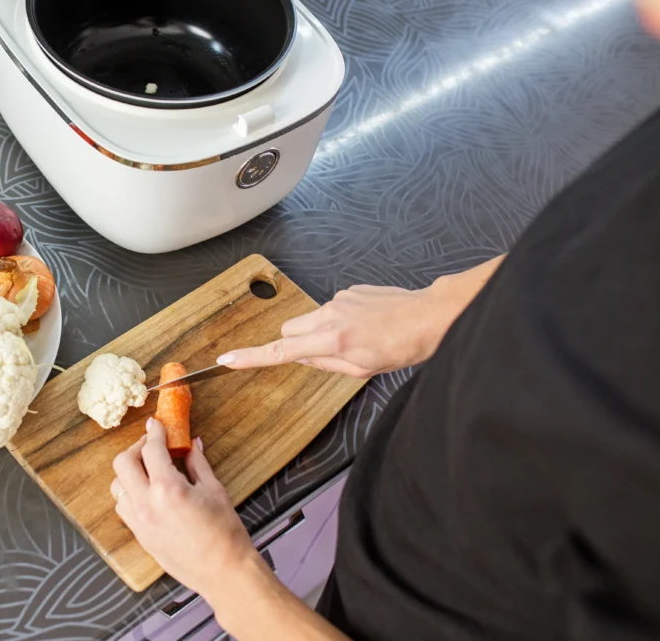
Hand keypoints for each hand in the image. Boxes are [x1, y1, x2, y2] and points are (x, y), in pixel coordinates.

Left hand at [112, 419, 352, 640]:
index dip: (154, 432)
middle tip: (152, 445)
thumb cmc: (225, 533)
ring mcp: (139, 522)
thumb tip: (192, 443)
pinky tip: (147, 492)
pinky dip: (130, 493)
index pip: (151, 449)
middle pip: (123, 463)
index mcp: (167, 489)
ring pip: (117, 486)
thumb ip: (198, 463)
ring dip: (129, 472)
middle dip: (136, 448)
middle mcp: (146, 504)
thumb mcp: (215, 490)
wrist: (223, 573)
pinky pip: (123, 507)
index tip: (157, 424)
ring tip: (149, 469)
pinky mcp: (140, 536)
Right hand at [217, 284, 451, 377]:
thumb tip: (302, 357)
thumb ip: (325, 364)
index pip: (282, 350)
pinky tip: (365, 325)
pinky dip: (338, 319)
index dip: (253, 357)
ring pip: (310, 319)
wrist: (430, 317)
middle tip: (327, 354)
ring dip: (320, 331)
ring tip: (357, 339)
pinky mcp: (350, 290)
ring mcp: (340, 298)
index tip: (228, 359)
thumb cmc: (402, 347)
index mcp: (332, 339)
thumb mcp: (362, 370)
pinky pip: (331, 308)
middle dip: (296, 342)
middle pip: (289, 328)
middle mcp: (330, 314)